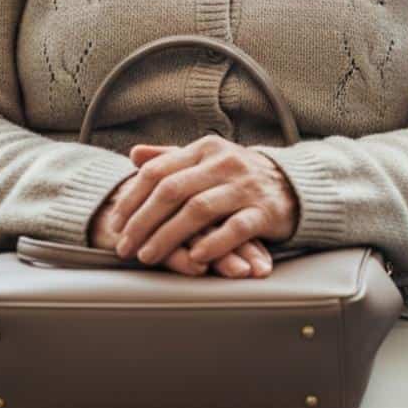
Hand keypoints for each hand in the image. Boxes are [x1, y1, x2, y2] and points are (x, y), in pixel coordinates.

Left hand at [109, 135, 298, 267]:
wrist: (292, 184)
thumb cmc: (239, 175)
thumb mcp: (207, 159)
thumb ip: (171, 157)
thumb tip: (133, 154)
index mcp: (205, 149)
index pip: (159, 170)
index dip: (133, 197)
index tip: (115, 222)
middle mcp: (224, 163)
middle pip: (173, 190)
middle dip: (143, 221)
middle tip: (123, 246)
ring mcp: (245, 186)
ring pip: (199, 210)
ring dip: (168, 236)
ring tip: (147, 256)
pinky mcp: (265, 211)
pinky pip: (235, 229)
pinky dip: (212, 244)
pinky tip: (193, 258)